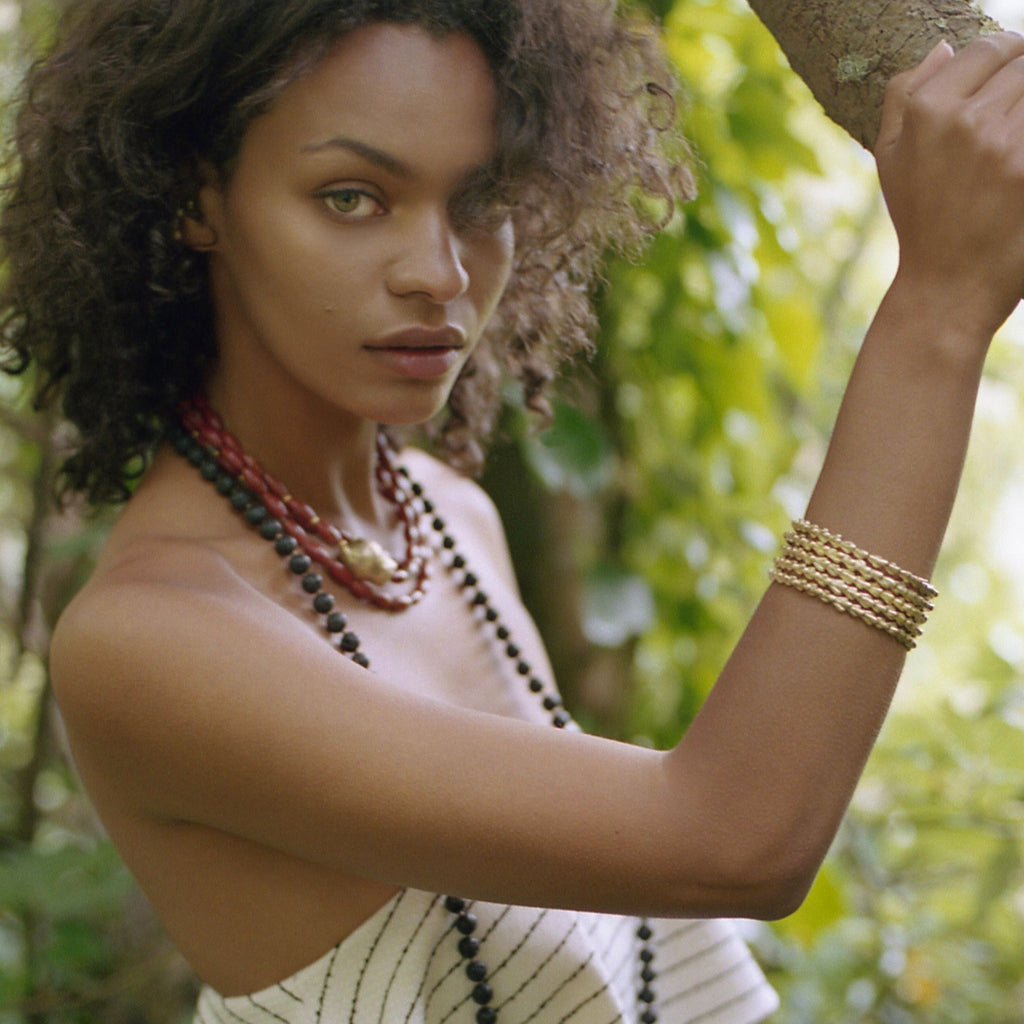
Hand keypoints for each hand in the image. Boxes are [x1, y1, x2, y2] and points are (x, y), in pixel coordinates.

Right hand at [875, 32, 1023, 340]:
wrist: (948, 285)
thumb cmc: (920, 221)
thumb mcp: (889, 158)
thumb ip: (903, 96)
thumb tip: (943, 49)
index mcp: (927, 111)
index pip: (991, 47)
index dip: (1006, 57)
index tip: (1009, 80)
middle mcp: (966, 122)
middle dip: (1022, 88)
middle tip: (1010, 124)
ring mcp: (1006, 145)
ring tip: (1012, 146)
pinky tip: (1017, 166)